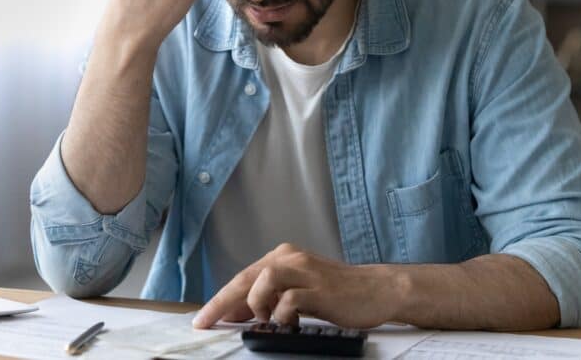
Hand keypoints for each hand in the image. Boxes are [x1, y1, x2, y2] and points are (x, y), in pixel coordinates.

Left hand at [192, 243, 399, 329]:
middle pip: (245, 277)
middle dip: (221, 302)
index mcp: (283, 256)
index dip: (221, 298)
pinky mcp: (318, 288)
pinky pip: (288, 300)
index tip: (204, 318)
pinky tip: (290, 323)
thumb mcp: (298, 290)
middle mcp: (290, 258)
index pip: (243, 277)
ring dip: (256, 305)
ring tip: (267, 320)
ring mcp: (305, 271)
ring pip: (262, 280)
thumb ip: (270, 297)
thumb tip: (236, 313)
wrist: (376, 290)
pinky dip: (282, 315)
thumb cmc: (337, 293)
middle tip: (206, 322)